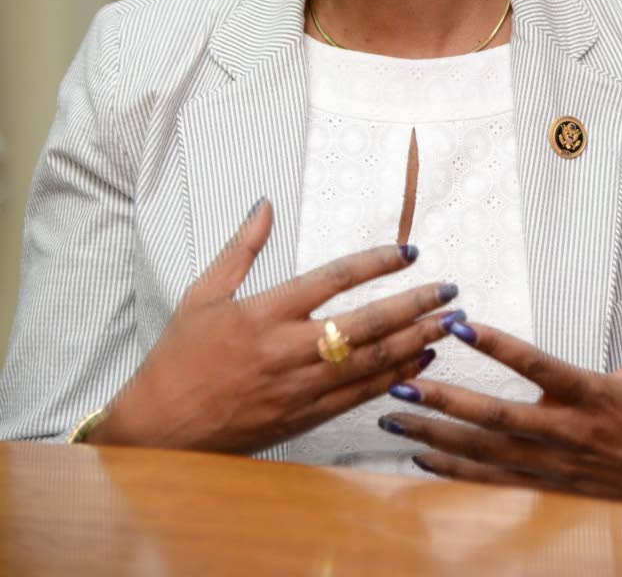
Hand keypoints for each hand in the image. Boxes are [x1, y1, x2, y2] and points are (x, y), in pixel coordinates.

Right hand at [89, 199, 456, 453]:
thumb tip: (264, 204)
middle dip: (414, 305)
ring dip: (415, 342)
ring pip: (370, 363)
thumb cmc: (179, 358)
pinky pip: (358, 396)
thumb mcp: (203, 294)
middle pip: (365, 324)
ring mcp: (299, 388)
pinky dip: (392, 378)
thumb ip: (241, 249)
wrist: (159, 429)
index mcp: (264, 313)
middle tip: (450, 291)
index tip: (409, 251)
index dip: (376, 263)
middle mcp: (287, 350)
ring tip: (448, 324)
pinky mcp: (303, 419)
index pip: (333, 279)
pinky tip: (418, 363)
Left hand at [379, 255, 621, 519]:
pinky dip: (457, 474)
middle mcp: (567, 433)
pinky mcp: (552, 491)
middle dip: (445, 402)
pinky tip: (423, 462)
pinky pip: (496, 484)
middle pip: (496, 419)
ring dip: (438, 439)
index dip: (496, 345)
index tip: (458, 324)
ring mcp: (556, 468)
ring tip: (394, 422)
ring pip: (486, 455)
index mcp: (591, 395)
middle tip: (400, 386)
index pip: (535, 365)